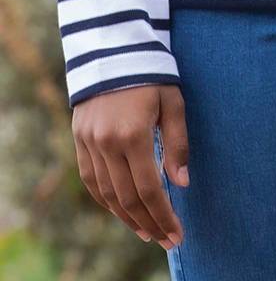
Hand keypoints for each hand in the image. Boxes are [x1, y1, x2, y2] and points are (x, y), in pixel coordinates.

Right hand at [72, 84, 188, 248]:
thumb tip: (181, 183)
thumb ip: (177, 143)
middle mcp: (107, 143)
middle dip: (149, 223)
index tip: (177, 234)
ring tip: (146, 231)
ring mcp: (89, 143)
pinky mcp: (80, 139)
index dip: (163, 215)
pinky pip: (91, 180)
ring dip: (127, 217)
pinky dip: (106, 200)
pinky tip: (121, 210)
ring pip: (106, 194)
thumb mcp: (173, 102)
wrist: (113, 47)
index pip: (148, 189)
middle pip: (127, 198)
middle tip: (166, 240)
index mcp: (133, 134)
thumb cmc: (152, 73)